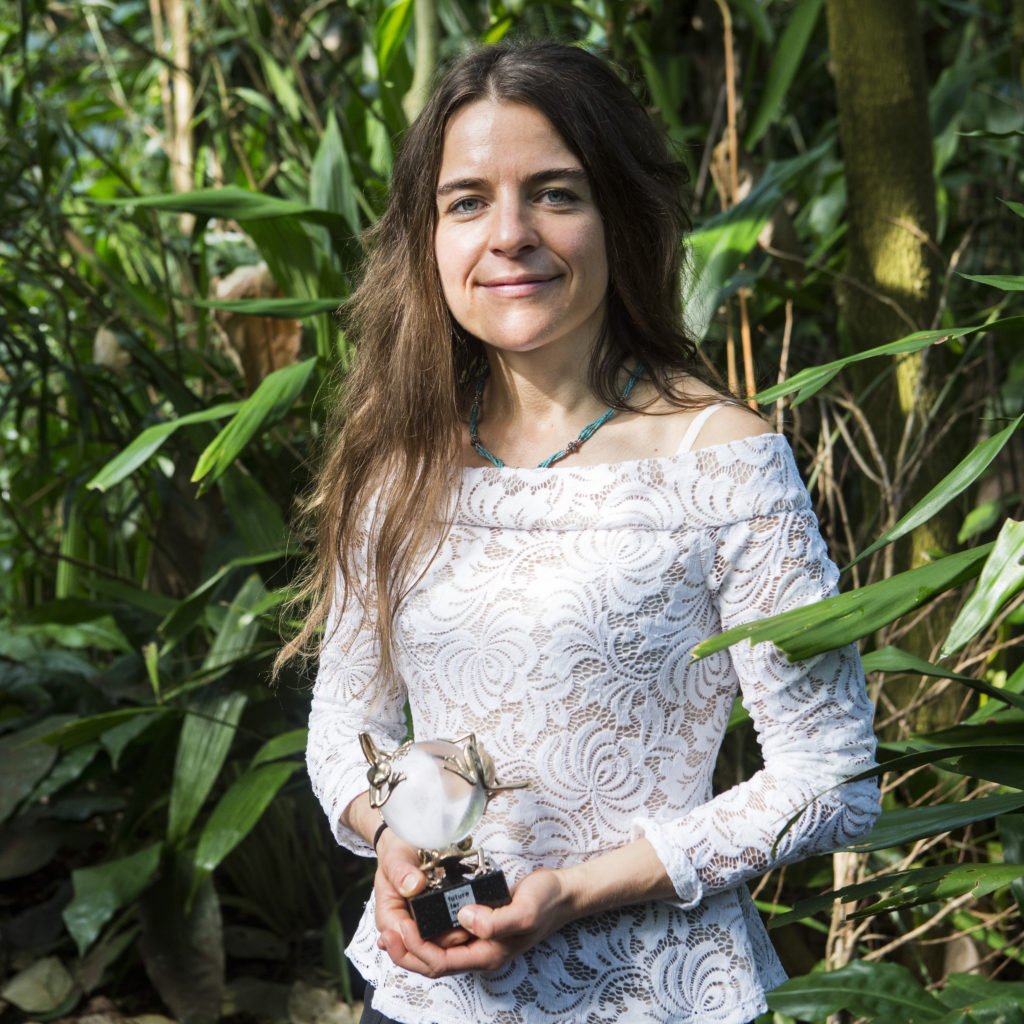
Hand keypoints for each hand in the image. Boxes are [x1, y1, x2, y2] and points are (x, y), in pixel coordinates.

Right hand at [373, 829, 472, 971]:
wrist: (405, 847)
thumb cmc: (396, 855)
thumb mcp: (394, 858)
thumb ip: (401, 872)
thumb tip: (413, 885)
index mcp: (390, 920)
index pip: (405, 944)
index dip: (423, 944)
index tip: (441, 927)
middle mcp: (405, 931)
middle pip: (422, 959)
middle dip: (445, 951)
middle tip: (464, 932)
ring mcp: (421, 931)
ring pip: (438, 955)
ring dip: (456, 946)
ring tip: (471, 929)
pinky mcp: (436, 926)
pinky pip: (448, 942)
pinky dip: (461, 938)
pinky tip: (474, 930)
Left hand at [377, 866, 577, 977]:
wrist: (564, 892)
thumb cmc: (547, 901)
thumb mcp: (525, 910)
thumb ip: (495, 920)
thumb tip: (463, 918)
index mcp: (487, 953)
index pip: (440, 963)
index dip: (416, 950)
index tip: (401, 927)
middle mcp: (479, 951)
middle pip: (432, 963)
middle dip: (404, 951)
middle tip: (385, 930)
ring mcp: (478, 939)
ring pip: (436, 950)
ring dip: (411, 943)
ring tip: (391, 926)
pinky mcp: (478, 923)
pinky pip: (445, 934)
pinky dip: (426, 929)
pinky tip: (416, 914)